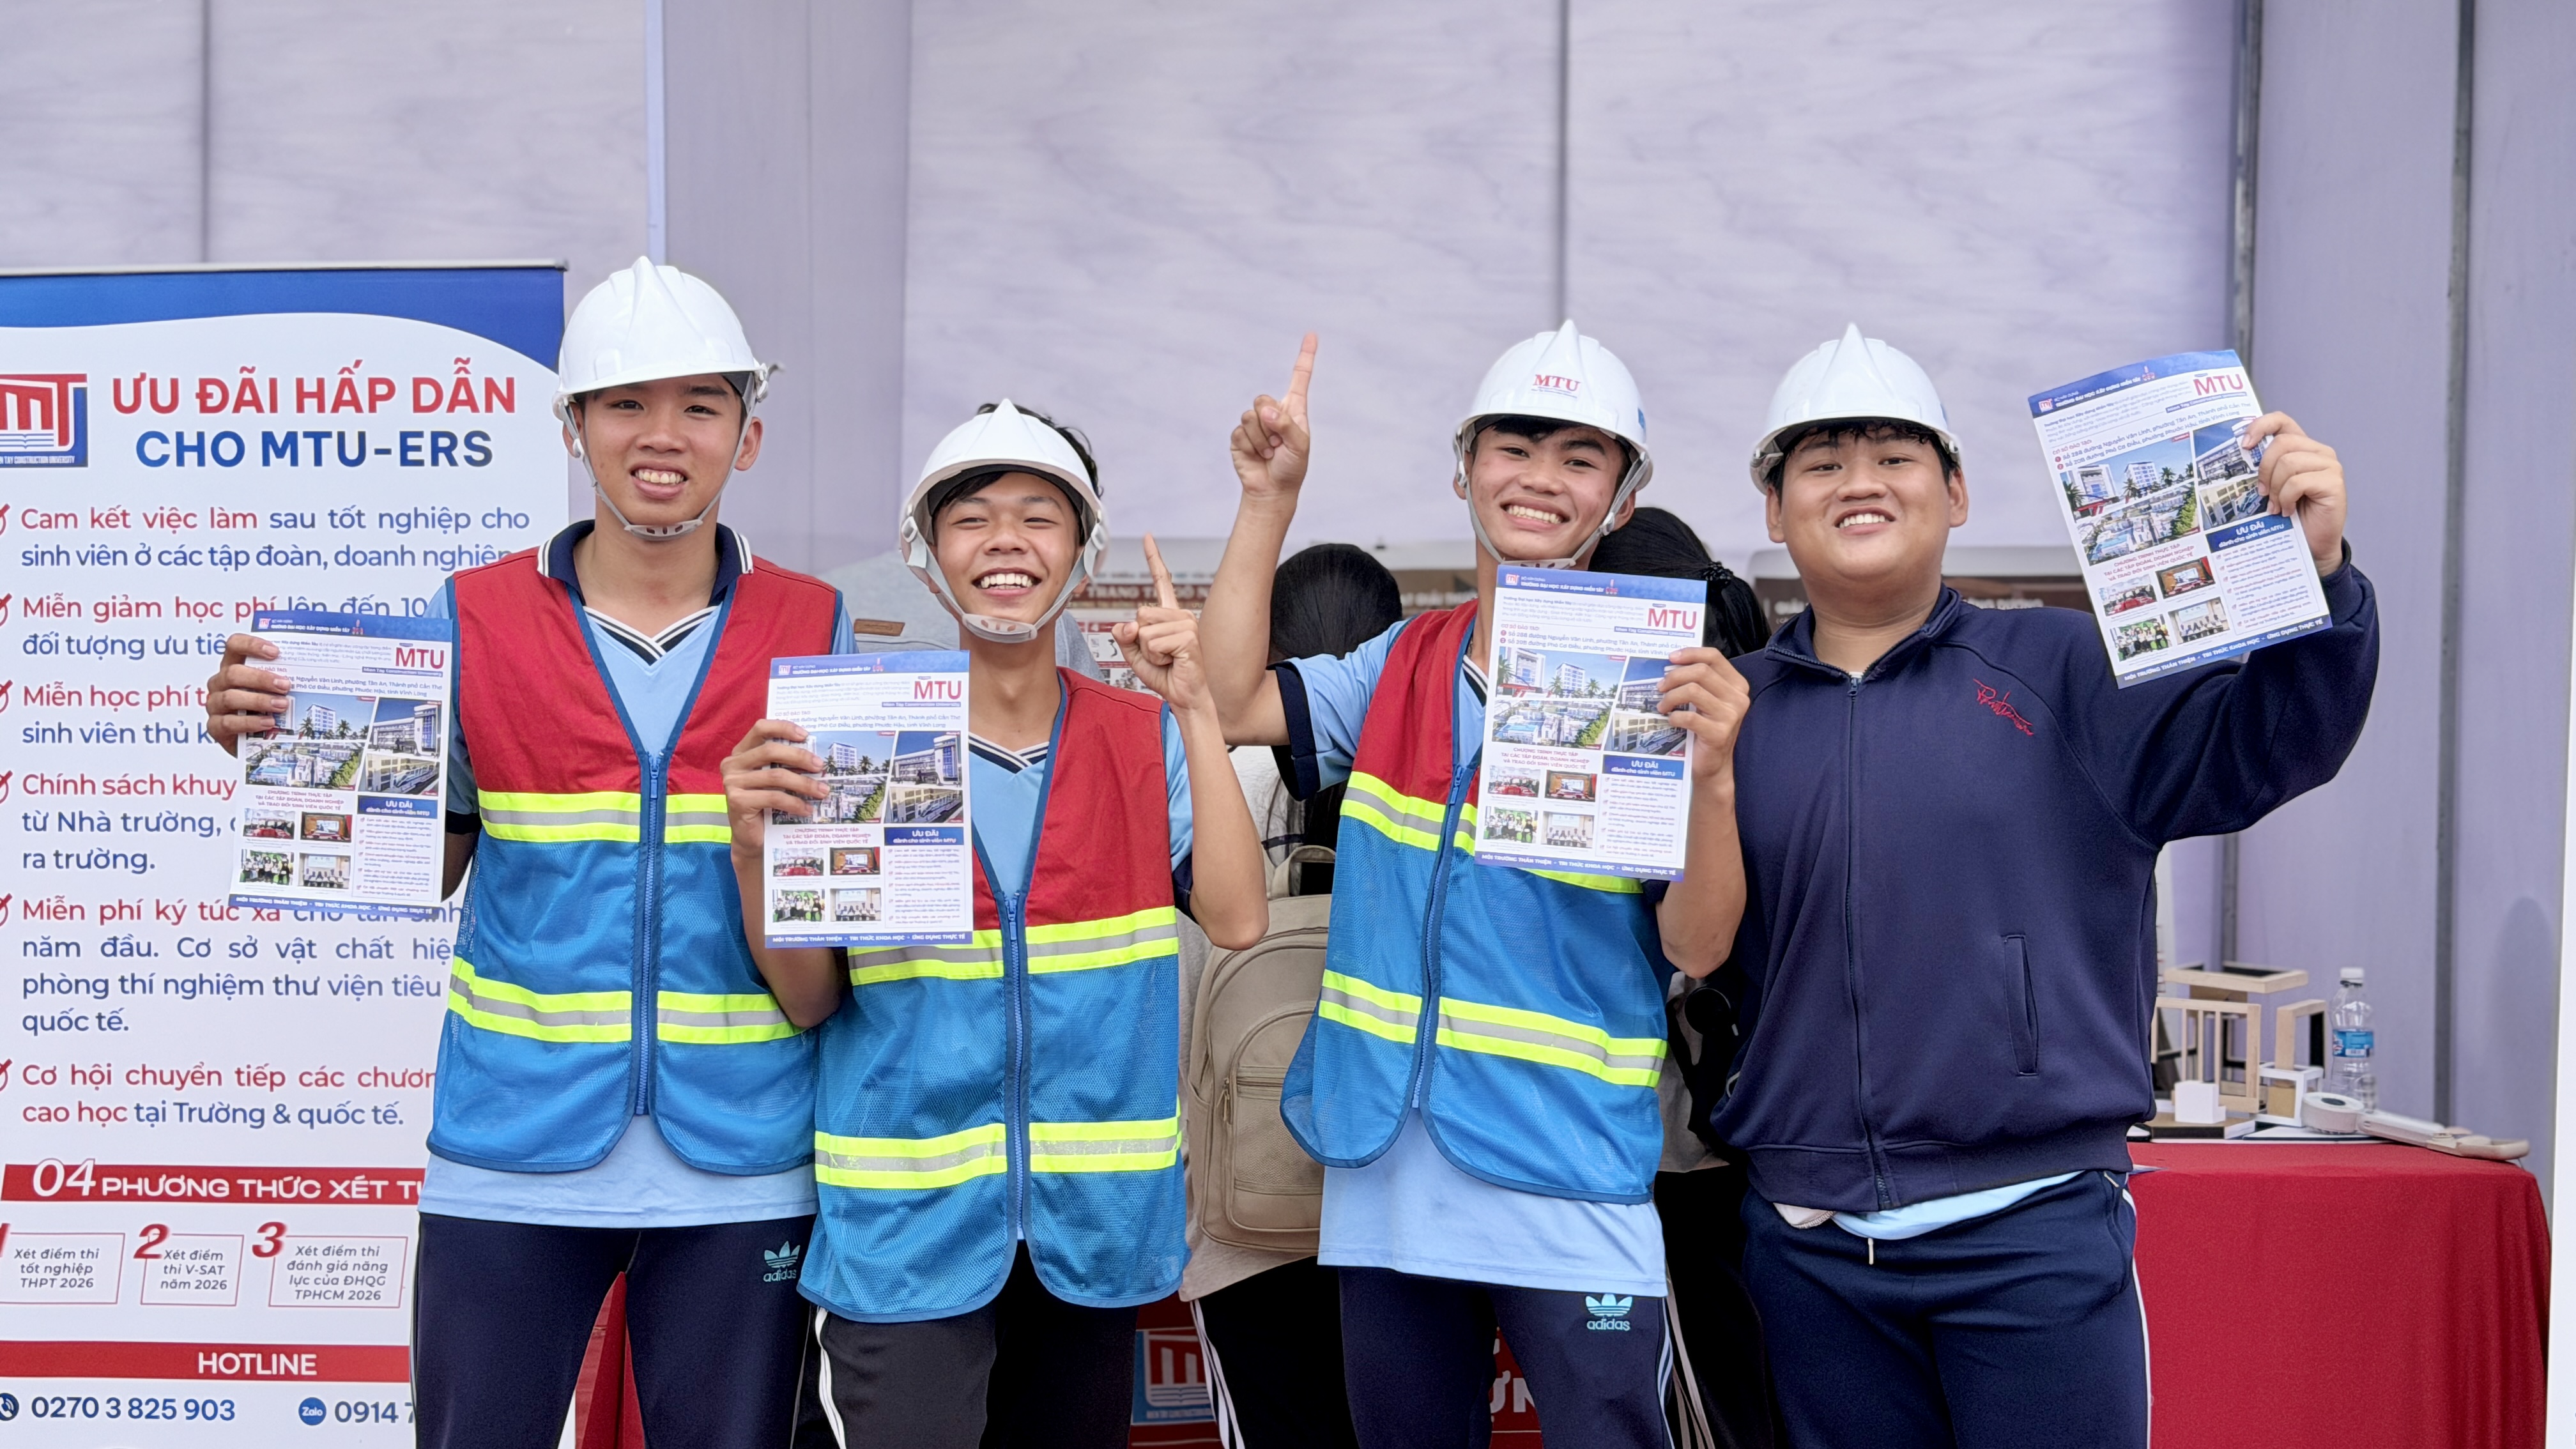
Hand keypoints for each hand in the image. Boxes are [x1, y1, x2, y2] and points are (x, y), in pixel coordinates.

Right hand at [205, 634, 289, 756]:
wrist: (258, 741)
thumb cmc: (267, 707)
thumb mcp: (276, 689)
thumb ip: (285, 675)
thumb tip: (320, 664)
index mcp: (234, 666)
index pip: (234, 645)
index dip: (251, 645)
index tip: (275, 652)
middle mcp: (221, 683)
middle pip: (233, 673)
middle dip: (261, 678)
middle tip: (286, 685)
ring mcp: (215, 704)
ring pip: (230, 697)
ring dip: (258, 700)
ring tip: (282, 705)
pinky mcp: (215, 727)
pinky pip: (227, 722)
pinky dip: (249, 722)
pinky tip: (268, 722)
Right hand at [723, 719, 825, 854]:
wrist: (752, 837)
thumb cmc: (766, 805)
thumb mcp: (775, 780)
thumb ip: (785, 764)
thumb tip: (816, 757)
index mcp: (741, 752)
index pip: (760, 729)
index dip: (783, 727)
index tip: (806, 736)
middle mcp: (733, 764)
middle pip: (770, 750)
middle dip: (799, 757)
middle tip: (820, 766)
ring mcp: (732, 782)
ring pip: (775, 776)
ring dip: (803, 784)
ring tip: (822, 791)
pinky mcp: (737, 801)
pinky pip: (773, 797)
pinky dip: (794, 803)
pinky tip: (807, 809)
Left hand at [1114, 536, 1209, 712]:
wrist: (1185, 697)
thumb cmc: (1165, 676)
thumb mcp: (1136, 655)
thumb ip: (1125, 637)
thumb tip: (1127, 624)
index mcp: (1168, 615)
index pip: (1160, 581)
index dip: (1153, 558)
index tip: (1147, 537)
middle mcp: (1180, 614)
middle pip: (1140, 612)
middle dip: (1139, 639)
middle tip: (1159, 655)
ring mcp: (1187, 623)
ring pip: (1144, 629)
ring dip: (1148, 651)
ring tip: (1167, 659)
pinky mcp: (1189, 637)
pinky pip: (1153, 642)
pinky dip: (1156, 657)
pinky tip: (1173, 662)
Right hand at [1229, 332, 1316, 501]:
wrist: (1272, 490)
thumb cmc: (1292, 468)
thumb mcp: (1299, 446)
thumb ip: (1286, 425)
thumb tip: (1265, 411)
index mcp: (1294, 410)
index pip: (1299, 378)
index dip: (1305, 357)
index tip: (1312, 335)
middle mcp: (1274, 412)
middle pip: (1263, 398)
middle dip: (1269, 422)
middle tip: (1278, 443)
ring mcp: (1255, 424)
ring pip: (1250, 416)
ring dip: (1262, 439)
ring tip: (1269, 452)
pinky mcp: (1240, 437)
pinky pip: (1240, 433)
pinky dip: (1250, 447)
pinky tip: (1257, 456)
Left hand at [1657, 647, 1749, 786]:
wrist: (1713, 764)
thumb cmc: (1705, 729)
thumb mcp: (1706, 701)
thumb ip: (1698, 682)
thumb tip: (1670, 665)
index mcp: (1736, 685)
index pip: (1714, 657)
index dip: (1690, 653)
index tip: (1670, 658)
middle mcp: (1738, 698)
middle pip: (1701, 671)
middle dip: (1674, 676)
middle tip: (1660, 687)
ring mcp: (1731, 716)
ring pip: (1692, 690)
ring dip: (1671, 697)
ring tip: (1662, 706)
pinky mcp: (1719, 734)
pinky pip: (1689, 717)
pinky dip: (1674, 717)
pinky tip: (1671, 721)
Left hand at [2243, 412, 2346, 572]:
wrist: (2312, 543)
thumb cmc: (2291, 514)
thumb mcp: (2271, 486)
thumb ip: (2264, 468)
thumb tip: (2240, 454)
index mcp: (2301, 447)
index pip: (2281, 420)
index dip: (2260, 426)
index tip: (2244, 445)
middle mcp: (2318, 451)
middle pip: (2281, 444)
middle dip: (2264, 470)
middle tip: (2263, 493)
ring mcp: (2329, 466)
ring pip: (2289, 463)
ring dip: (2276, 488)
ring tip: (2277, 506)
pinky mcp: (2334, 482)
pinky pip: (2298, 482)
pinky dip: (2286, 498)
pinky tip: (2288, 511)